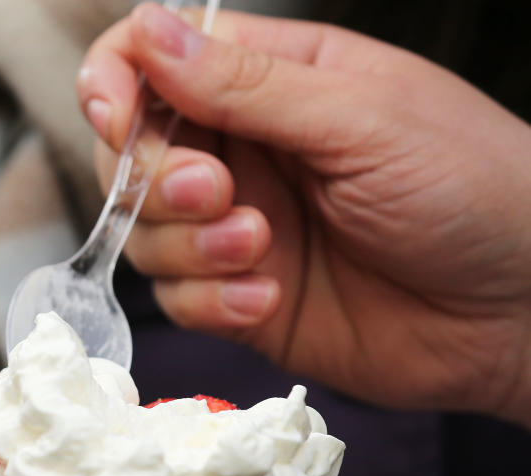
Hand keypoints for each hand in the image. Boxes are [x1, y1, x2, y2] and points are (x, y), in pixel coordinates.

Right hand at [77, 4, 530, 429]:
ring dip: (188, 245)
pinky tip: (268, 299)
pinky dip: (211, 302)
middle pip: (130, 153)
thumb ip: (248, 85)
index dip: (116, 83)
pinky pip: (179, 299)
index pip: (155, 59)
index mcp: (273, 81)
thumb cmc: (475, 189)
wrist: (521, 312)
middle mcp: (244, 152)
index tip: (116, 117)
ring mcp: (236, 228)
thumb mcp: (362, 119)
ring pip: (144, 232)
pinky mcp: (240, 298)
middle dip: (153, 178)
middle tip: (213, 193)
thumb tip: (150, 32)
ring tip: (259, 250)